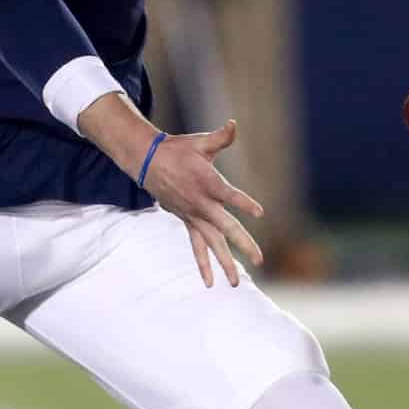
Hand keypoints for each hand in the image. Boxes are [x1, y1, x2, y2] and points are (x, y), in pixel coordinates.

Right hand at [77, 96, 266, 286]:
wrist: (148, 163)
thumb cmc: (178, 150)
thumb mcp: (200, 143)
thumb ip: (221, 137)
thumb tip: (233, 124)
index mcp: (208, 183)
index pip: (230, 196)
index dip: (244, 203)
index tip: (259, 212)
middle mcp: (202, 204)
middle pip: (225, 228)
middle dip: (243, 244)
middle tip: (260, 259)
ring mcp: (194, 216)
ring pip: (212, 244)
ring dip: (224, 263)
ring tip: (235, 284)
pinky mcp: (188, 221)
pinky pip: (197, 247)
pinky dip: (203, 264)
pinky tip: (211, 282)